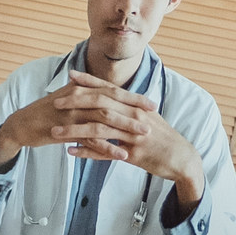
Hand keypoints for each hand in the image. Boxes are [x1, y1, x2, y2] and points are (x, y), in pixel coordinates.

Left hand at [44, 75, 205, 213]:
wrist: (182, 158)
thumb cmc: (163, 137)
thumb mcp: (147, 117)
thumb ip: (130, 107)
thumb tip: (114, 97)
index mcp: (135, 105)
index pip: (108, 88)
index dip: (89, 81)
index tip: (70, 76)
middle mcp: (133, 116)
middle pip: (100, 104)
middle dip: (75, 102)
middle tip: (55, 102)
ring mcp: (132, 135)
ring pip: (98, 129)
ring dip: (74, 130)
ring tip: (54, 132)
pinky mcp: (132, 154)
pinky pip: (105, 152)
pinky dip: (86, 152)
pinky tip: (71, 152)